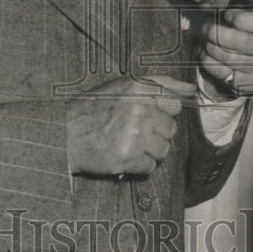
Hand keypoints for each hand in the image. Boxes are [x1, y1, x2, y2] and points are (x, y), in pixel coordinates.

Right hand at [66, 74, 194, 176]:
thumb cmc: (92, 110)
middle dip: (155, 133)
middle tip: (131, 131)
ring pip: (163, 150)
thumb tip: (190, 88)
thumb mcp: (121, 87)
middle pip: (170, 129)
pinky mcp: (127, 157)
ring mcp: (134, 134)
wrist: (63, 134)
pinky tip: (121, 155)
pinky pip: (150, 167)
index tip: (148, 116)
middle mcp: (139, 109)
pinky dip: (137, 166)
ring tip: (125, 143)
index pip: (174, 104)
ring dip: (147, 151)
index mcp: (138, 88)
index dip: (162, 112)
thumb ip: (158, 84)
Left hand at [197, 0, 252, 97]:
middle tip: (205, 27)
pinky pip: (219, 71)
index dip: (242, 18)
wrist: (248, 54)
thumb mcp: (237, 4)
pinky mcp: (245, 83)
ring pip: (228, 57)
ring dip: (208, 45)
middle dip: (216, 32)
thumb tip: (205, 6)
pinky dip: (205, 59)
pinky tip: (204, 51)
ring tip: (203, 38)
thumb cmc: (242, 24)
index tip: (227, 15)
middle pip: (242, 42)